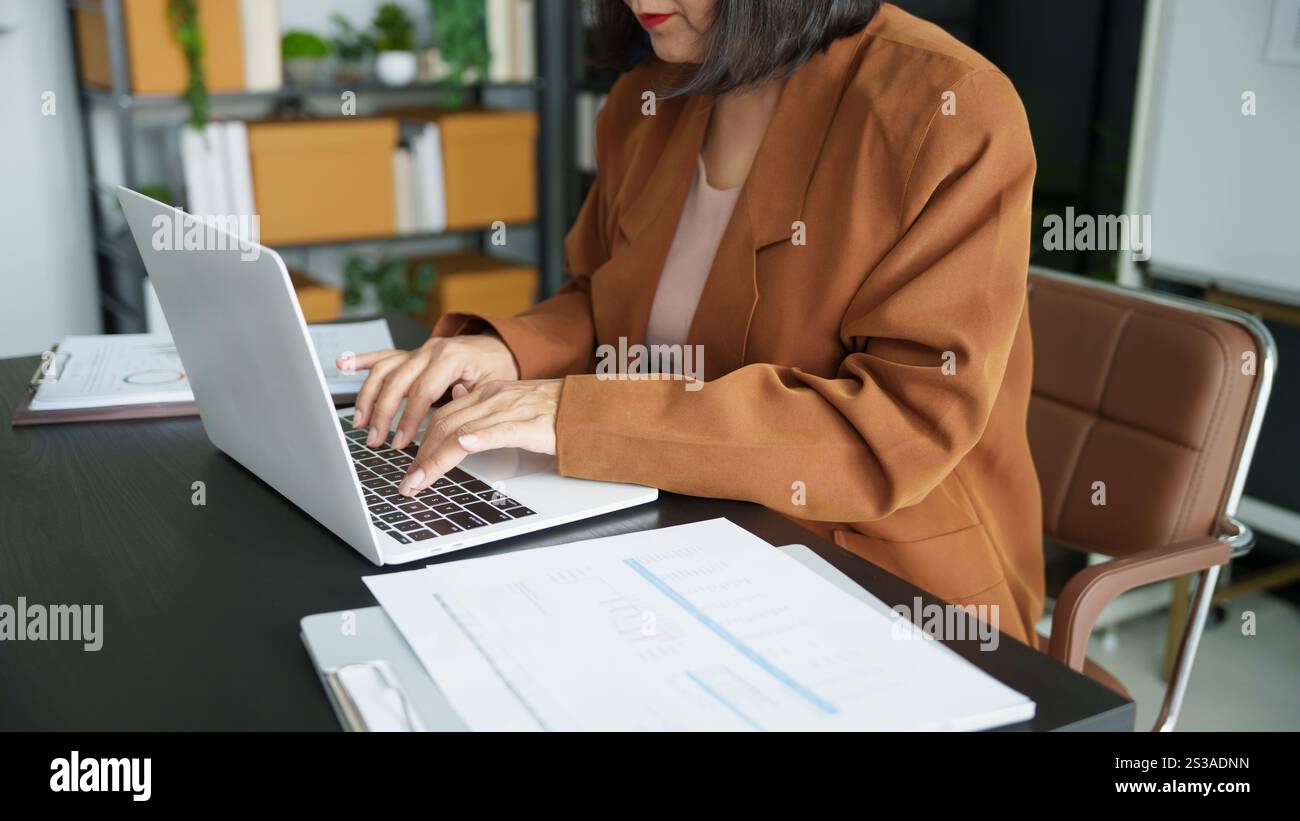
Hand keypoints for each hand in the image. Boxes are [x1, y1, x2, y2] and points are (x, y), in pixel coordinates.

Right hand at [338, 334, 518, 449]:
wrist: (499, 347)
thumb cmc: (496, 369)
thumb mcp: (492, 388)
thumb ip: (467, 401)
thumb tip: (445, 421)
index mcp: (452, 356)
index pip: (423, 391)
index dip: (409, 418)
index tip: (400, 441)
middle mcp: (431, 349)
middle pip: (397, 381)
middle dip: (383, 414)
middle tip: (376, 440)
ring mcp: (419, 350)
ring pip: (385, 369)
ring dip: (368, 396)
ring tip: (361, 422)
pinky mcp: (412, 354)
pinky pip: (383, 356)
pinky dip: (362, 359)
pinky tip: (343, 363)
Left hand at [398, 379, 560, 495]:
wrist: (589, 406)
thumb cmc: (555, 410)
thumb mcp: (512, 401)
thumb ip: (483, 404)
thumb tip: (453, 399)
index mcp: (488, 394)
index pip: (443, 417)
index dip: (422, 444)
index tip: (411, 468)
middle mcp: (494, 398)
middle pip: (444, 425)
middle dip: (421, 457)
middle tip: (408, 482)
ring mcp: (511, 410)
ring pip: (462, 432)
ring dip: (436, 460)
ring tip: (419, 481)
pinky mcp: (531, 424)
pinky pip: (499, 430)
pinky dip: (478, 439)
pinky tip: (463, 448)